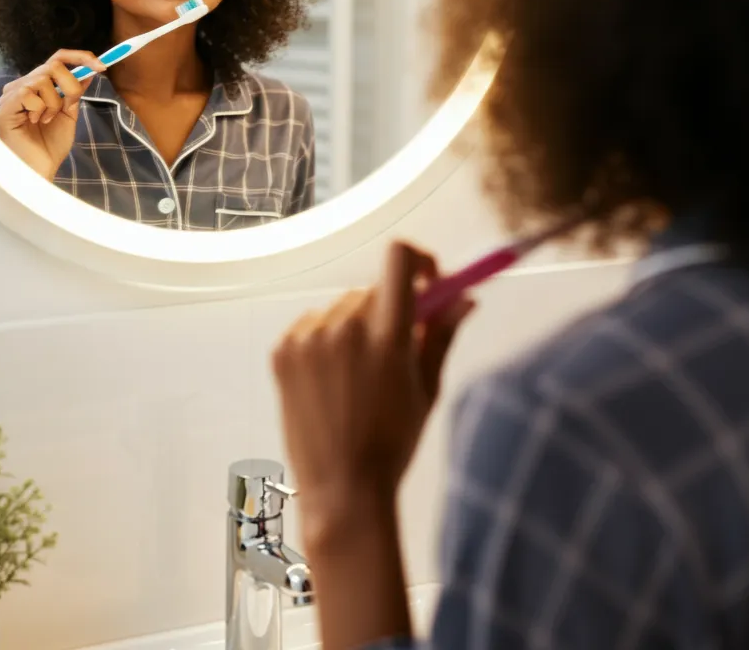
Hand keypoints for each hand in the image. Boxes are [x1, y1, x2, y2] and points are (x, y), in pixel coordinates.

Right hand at [0, 49, 106, 180]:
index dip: (80, 57)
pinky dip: (39, 109)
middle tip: (68, 107)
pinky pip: (28, 94)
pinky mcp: (5, 106)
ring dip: (54, 103)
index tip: (101, 66)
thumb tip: (89, 71)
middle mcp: (22, 85)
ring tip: (47, 120)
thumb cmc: (50, 145)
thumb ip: (75, 93)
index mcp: (38, 85)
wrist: (39, 169)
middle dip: (70, 86)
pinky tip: (34, 123)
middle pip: (52, 65)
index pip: (57, 58)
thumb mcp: (69, 115)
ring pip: (43, 79)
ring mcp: (11, 94)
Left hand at [272, 241, 474, 550]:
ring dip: (359, 325)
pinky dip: (327, 339)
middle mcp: (345, 329)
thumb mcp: (427, 388)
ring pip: (344, 306)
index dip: (419, 260)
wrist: (341, 491)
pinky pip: (314, 322)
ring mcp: (309, 338)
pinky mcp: (283, 350)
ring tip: (362, 376)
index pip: (399, 258)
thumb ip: (442, 334)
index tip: (428, 279)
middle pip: (376, 289)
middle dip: (392, 308)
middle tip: (399, 345)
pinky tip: (334, 379)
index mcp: (387, 337)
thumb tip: (465, 298)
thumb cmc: (393, 443)